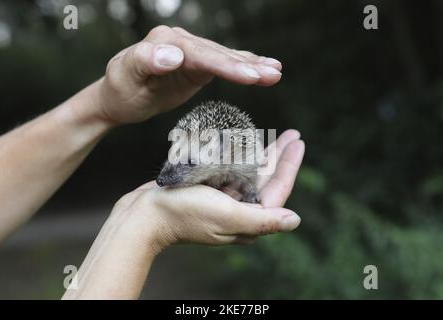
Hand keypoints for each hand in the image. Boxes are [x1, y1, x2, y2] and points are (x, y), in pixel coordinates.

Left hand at [93, 25, 281, 124]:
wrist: (119, 98)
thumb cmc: (121, 89)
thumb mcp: (126, 76)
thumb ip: (146, 61)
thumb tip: (174, 54)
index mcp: (164, 42)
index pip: (201, 54)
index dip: (227, 65)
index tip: (249, 76)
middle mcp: (180, 42)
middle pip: (218, 54)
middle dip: (247, 65)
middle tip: (273, 74)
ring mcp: (191, 52)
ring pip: (225, 57)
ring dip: (252, 65)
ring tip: (276, 72)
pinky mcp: (196, 65)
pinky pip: (223, 63)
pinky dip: (243, 65)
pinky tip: (262, 66)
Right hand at [112, 130, 303, 248]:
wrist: (145, 215)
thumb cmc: (184, 213)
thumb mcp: (227, 216)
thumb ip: (262, 219)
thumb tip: (294, 220)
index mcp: (247, 220)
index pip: (277, 190)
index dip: (289, 166)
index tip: (298, 141)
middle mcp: (239, 213)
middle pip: (266, 181)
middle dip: (280, 157)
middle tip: (293, 134)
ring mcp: (224, 202)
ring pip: (250, 174)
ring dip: (263, 155)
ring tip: (276, 137)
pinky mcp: (209, 193)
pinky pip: (231, 172)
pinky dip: (240, 157)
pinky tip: (247, 143)